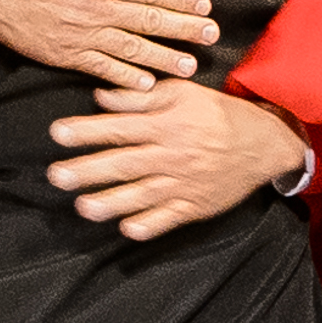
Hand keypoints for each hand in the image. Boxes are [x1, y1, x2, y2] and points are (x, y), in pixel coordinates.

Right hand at [0, 0, 221, 87]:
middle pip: (149, 21)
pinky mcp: (62, 54)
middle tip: (213, 36)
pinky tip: (147, 85)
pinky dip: (125, 78)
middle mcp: (94, 8)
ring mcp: (79, 34)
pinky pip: (100, 68)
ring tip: (191, 67)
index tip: (204, 6)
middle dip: (184, 29)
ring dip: (164, 59)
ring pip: (131, 49)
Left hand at [46, 80, 310, 240]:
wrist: (265, 144)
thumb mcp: (184, 93)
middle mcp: (173, 155)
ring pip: (144, 194)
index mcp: (167, 124)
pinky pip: (171, 218)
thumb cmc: (218, 114)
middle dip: (89, 170)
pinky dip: (151, 224)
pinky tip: (129, 228)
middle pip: (125, 163)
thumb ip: (142, 97)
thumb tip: (101, 98)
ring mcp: (184, 183)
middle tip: (57, 176)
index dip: (88, 130)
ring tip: (84, 207)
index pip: (120, 127)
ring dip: (112, 202)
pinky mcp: (195, 206)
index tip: (57, 133)